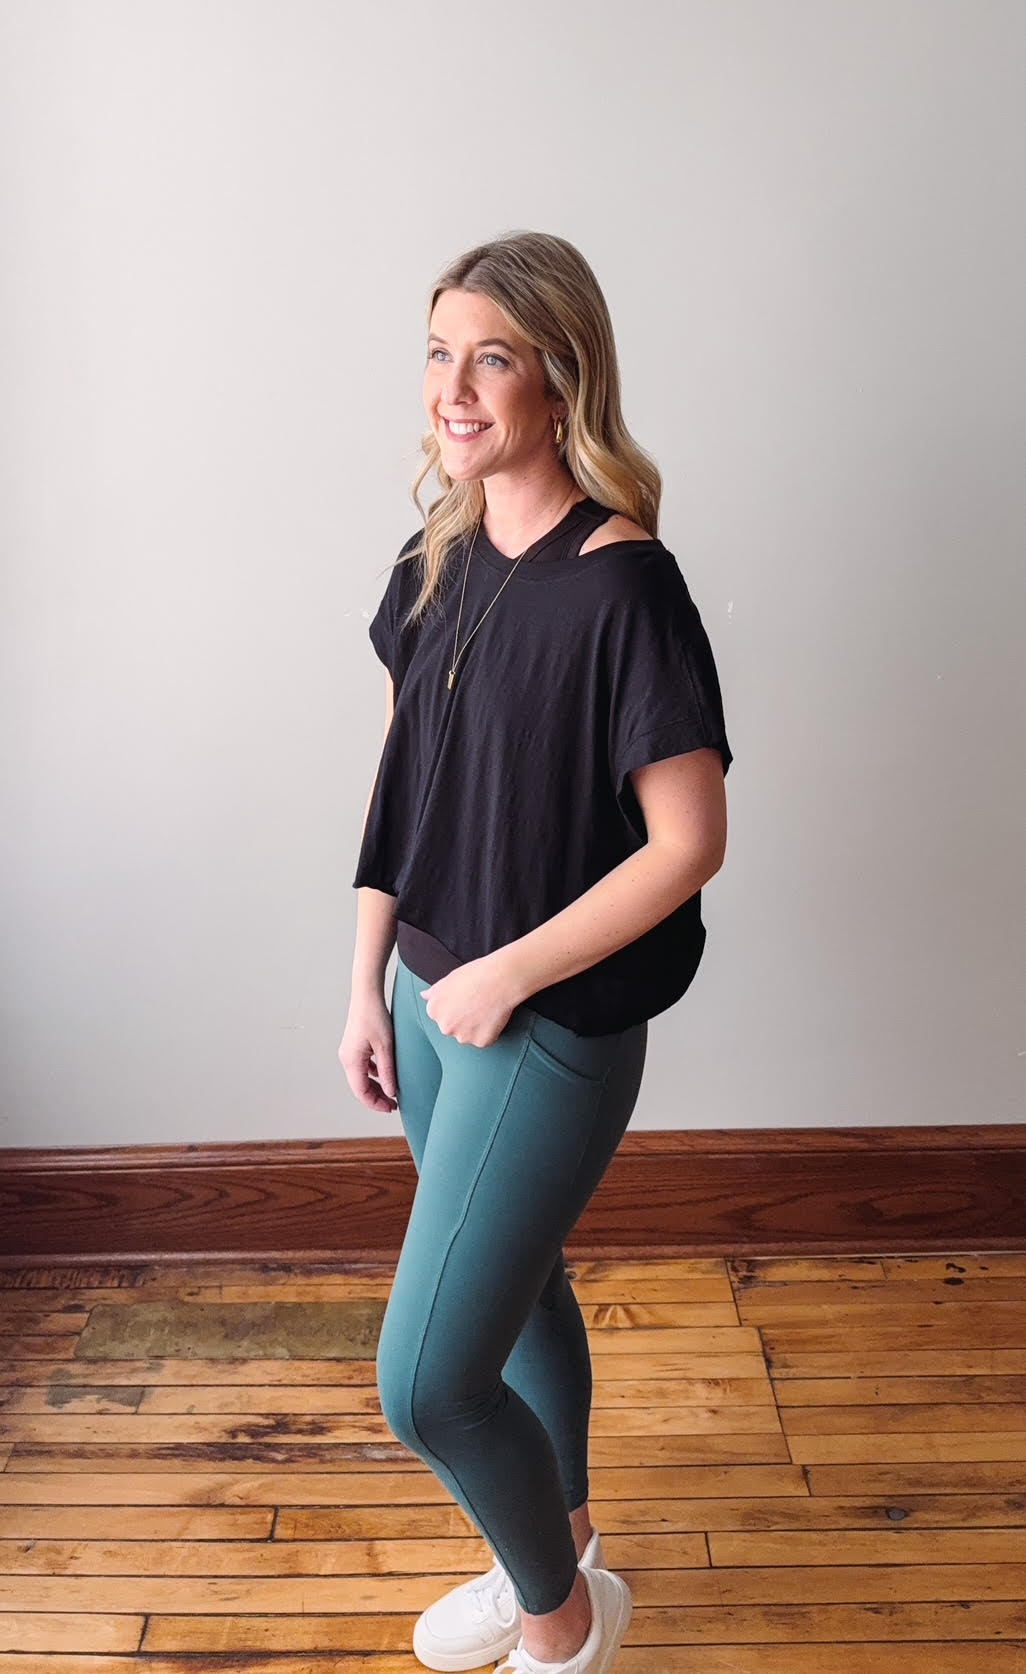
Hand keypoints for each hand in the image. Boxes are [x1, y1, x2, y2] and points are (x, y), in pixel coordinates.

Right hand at [338, 989, 398, 1113]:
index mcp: (351, 1060)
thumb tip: (390, 1093)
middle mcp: (346, 1058)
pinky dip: (373, 1075)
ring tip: (392, 1092)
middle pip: (360, 1087)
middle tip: (394, 1104)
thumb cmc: (375, 1017)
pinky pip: (362, 1068)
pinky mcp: (354, 1047)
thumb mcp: (386, 1046)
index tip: (391, 1108)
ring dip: (375, 1087)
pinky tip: (385, 1075)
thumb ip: (387, 1071)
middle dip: (376, 1098)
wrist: (367, 995)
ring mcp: (349, 1053)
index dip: (375, 1104)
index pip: (361, 1092)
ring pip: (361, 1078)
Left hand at [420, 952, 522, 1048]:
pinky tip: (493, 1016)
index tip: (465, 1000)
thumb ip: (434, 992)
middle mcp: (445, 1027)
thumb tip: (423, 995)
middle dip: (463, 1020)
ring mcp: (462, 1036)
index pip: (441, 1016)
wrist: (500, 979)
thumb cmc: (475, 975)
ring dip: (476, 1028)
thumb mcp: (448, 979)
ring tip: (486, 1008)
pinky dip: (489, 1032)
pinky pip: (484, 1040)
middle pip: (453, 1028)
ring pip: (468, 1036)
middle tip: (477, 1004)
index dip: (455, 1008)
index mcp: (434, 1011)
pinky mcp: (480, 1042)